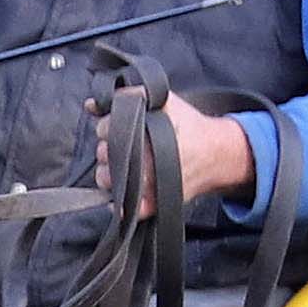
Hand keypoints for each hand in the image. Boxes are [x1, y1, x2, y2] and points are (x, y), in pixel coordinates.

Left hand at [89, 95, 254, 203]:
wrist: (216, 154)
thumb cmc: (188, 126)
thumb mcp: (163, 101)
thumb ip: (127, 97)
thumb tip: (91, 105)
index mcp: (143, 133)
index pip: (104, 128)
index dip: (109, 125)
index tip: (121, 127)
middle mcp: (142, 160)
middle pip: (102, 154)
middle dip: (110, 148)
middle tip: (128, 146)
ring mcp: (145, 186)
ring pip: (105, 180)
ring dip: (110, 172)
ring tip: (126, 166)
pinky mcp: (152, 205)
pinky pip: (123, 209)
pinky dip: (120, 204)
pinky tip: (128, 190)